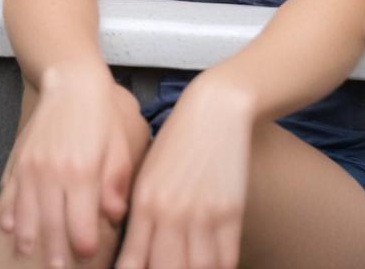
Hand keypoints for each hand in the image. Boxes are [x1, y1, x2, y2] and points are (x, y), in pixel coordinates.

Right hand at [0, 72, 134, 265]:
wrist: (71, 82)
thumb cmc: (100, 118)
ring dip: (27, 237)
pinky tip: (8, 226)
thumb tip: (114, 216)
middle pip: (51, 224)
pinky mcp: (20, 157)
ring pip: (25, 211)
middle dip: (55, 251)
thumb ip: (115, 185)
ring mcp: (32, 165)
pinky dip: (7, 210)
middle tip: (58, 268)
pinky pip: (10, 190)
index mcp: (82, 173)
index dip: (85, 245)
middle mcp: (54, 171)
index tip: (88, 255)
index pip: (81, 223)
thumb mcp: (118, 149)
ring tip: (28, 254)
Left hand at [116, 77, 252, 268]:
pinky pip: (226, 260)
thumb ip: (140, 211)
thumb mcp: (149, 173)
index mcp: (144, 201)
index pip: (134, 259)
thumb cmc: (175, 143)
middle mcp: (170, 212)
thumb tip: (133, 252)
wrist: (212, 112)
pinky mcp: (231, 214)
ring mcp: (203, 215)